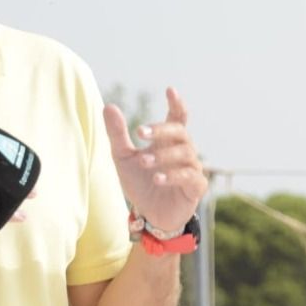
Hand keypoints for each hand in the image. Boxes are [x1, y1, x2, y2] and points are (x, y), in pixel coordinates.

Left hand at [105, 87, 207, 233]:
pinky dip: (173, 176)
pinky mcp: (196, 187)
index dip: (176, 103)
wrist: (150, 215)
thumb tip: (109, 106)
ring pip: (184, 154)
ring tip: (143, 161)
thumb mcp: (123, 158)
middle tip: (140, 132)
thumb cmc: (141, 183)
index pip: (178, 117)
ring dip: (162, 156)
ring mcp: (192, 169)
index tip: (170, 90)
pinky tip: (157, 178)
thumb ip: (118, 134)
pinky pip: (189, 177)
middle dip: (161, 130)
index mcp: (168, 141)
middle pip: (180, 132)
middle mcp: (184, 151)